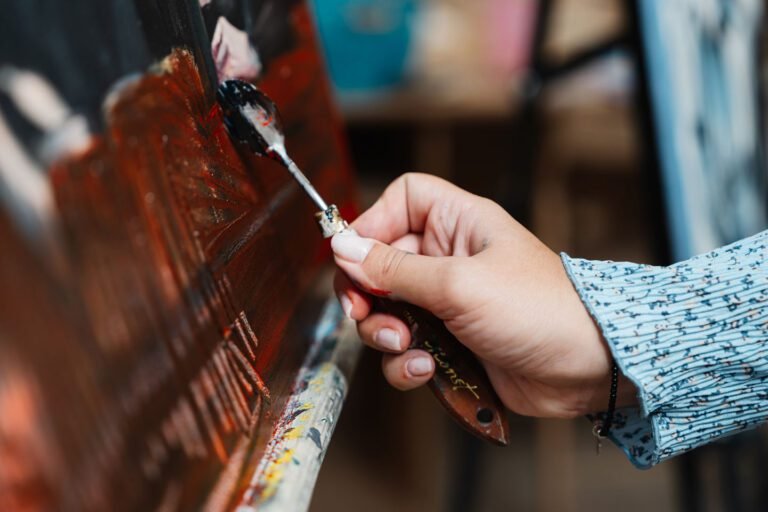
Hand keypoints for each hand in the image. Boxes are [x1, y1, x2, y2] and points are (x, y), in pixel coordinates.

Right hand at [332, 173, 635, 417]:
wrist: (585, 368)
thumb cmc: (537, 309)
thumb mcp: (458, 283)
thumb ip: (394, 269)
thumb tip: (342, 248)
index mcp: (457, 223)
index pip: (400, 201)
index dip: (372, 223)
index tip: (352, 257)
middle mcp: (448, 258)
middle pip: (380, 262)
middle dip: (367, 294)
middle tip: (365, 316)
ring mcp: (447, 302)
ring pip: (387, 311)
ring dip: (384, 333)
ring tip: (406, 345)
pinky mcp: (449, 342)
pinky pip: (405, 348)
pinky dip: (406, 362)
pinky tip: (426, 369)